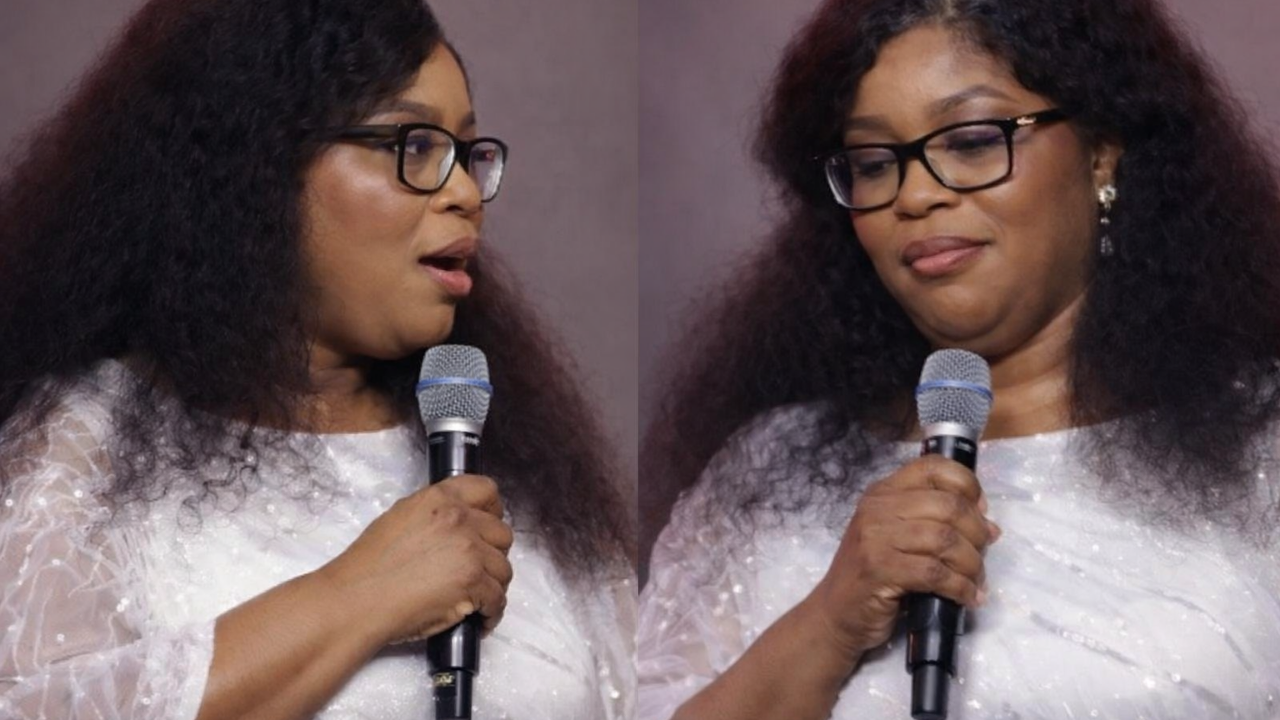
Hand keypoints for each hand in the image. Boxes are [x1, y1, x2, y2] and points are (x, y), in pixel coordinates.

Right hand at [313, 473, 514, 646]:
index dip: (493, 510)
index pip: (486, 490)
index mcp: (440, 499)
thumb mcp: (400, 518)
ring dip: (494, 585)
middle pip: (502, 534)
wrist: (358, 599)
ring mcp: (470, 551)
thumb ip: (434, 514)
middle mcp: (460, 520)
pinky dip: (491, 612)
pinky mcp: (474, 583)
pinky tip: (480, 619)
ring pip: (503, 569)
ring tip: (478, 599)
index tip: (489, 526)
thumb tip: (454, 524)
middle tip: (480, 570)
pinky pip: (498, 599)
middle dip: (494, 554)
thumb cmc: (369, 566)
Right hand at [804, 455, 998, 659]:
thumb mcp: (898, 538)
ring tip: (976, 581)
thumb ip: (936, 524)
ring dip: (971, 564)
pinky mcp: (879, 570)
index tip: (980, 513)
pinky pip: (935, 573)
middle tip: (982, 554)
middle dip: (976, 532)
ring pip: (945, 539)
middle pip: (947, 505)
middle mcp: (877, 508)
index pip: (933, 468)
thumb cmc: (873, 575)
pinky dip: (960, 587)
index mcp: (883, 492)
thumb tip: (990, 526)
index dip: (967, 486)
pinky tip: (967, 597)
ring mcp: (875, 538)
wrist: (835, 613)